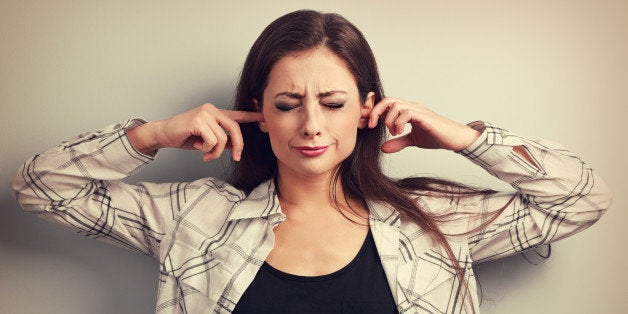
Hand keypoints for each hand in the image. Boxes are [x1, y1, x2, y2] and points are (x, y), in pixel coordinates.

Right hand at [127, 103, 262, 160]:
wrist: (163, 134)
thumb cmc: (184, 136)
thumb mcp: (205, 139)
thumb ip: (220, 139)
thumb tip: (233, 146)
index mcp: (214, 113)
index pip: (236, 115)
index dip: (251, 116)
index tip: (263, 117)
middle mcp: (211, 110)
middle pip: (234, 129)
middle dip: (238, 146)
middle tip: (236, 158)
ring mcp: (205, 114)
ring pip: (223, 139)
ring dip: (216, 151)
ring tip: (205, 153)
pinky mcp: (198, 120)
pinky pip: (213, 140)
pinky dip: (208, 149)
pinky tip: (198, 147)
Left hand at [366, 98, 480, 152]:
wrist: (454, 139)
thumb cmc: (436, 136)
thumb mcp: (412, 140)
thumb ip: (398, 142)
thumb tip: (383, 148)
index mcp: (408, 110)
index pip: (387, 103)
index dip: (375, 111)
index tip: (369, 124)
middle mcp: (412, 107)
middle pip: (388, 100)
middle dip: (376, 112)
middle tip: (373, 126)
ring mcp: (418, 110)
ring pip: (395, 105)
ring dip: (389, 119)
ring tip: (393, 132)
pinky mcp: (424, 116)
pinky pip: (406, 113)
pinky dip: (398, 122)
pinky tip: (399, 132)